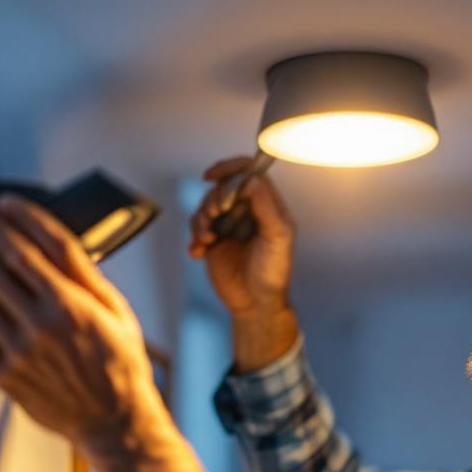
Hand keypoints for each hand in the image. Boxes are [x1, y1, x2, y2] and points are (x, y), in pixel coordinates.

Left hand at [0, 195, 170, 464]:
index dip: (15, 220)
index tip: (3, 207)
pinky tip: (3, 319)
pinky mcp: (6, 373)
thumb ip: (85, 276)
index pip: (34, 247)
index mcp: (72, 305)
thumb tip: (56, 242)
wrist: (113, 420)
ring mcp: (20, 351)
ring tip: (2, 280)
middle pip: (1, 266)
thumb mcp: (116, 311)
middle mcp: (41, 325)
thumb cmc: (120, 365)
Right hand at [188, 156, 294, 316]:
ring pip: (206, 206)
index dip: (230, 169)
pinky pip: (196, 228)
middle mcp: (246, 212)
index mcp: (266, 206)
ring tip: (207, 239)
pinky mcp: (214, 241)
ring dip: (201, 219)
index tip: (213, 176)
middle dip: (214, 199)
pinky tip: (198, 253)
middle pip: (222, 188)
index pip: (248, 173)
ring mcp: (229, 226)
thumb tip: (251, 179)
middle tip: (216, 215)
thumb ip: (265, 206)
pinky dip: (194, 238)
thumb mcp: (277, 237)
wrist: (256, 303)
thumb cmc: (273, 271)